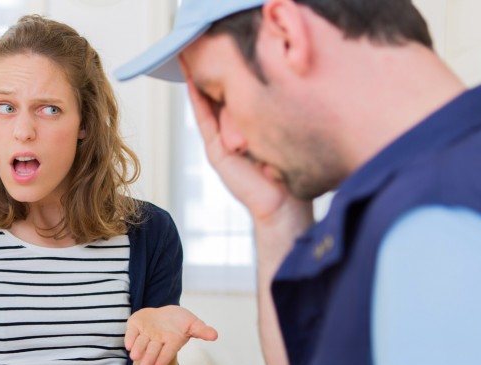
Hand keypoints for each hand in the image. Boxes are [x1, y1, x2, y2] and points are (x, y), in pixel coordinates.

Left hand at [125, 305, 218, 364]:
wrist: (164, 315)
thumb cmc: (179, 322)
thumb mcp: (192, 323)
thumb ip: (201, 330)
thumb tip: (215, 335)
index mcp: (171, 342)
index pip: (167, 351)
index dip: (163, 358)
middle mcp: (157, 340)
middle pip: (152, 350)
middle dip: (149, 357)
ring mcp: (145, 334)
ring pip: (140, 343)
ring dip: (137, 349)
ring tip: (134, 355)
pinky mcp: (135, 326)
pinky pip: (131, 332)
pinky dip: (129, 338)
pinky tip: (127, 344)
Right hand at [180, 59, 290, 223]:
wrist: (283, 204)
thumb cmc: (289, 171)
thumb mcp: (281, 133)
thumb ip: (268, 114)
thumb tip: (269, 82)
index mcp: (248, 128)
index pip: (234, 92)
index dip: (227, 70)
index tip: (222, 47)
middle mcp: (233, 133)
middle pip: (219, 93)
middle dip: (211, 69)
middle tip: (202, 43)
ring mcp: (221, 141)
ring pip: (208, 102)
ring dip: (198, 78)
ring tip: (190, 54)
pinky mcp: (216, 151)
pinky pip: (204, 117)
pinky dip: (197, 97)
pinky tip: (191, 77)